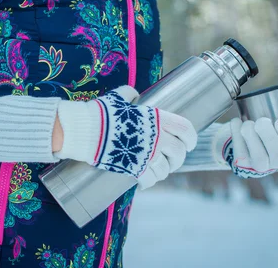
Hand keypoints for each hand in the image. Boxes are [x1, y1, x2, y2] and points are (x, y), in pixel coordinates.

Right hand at [55, 86, 197, 188]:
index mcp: (157, 118)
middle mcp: (157, 137)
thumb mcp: (118, 98)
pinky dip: (149, 182)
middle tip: (172, 161)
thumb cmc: (102, 112)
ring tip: (157, 172)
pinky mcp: (136, 168)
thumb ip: (129, 95)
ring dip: (164, 172)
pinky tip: (145, 182)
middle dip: (178, 159)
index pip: (185, 129)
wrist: (85, 131)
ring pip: (166, 169)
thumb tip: (134, 95)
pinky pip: (150, 179)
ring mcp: (148, 154)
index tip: (190, 144)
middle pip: (179, 152)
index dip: (191, 138)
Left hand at [214, 98, 277, 177]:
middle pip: (277, 153)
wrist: (244, 142)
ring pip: (259, 157)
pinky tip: (236, 122)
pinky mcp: (242, 163)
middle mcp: (276, 161)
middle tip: (261, 121)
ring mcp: (258, 165)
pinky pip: (240, 152)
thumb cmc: (267, 131)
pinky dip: (236, 134)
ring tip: (247, 123)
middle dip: (269, 135)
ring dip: (252, 137)